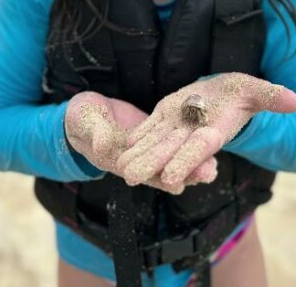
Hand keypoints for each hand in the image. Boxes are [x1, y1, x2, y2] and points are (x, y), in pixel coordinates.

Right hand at [64, 91, 217, 194]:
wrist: (83, 113)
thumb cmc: (80, 119)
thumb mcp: (86, 122)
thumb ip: (98, 134)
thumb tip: (106, 146)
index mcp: (118, 160)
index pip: (143, 172)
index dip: (161, 177)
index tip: (180, 181)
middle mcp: (135, 160)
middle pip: (164, 169)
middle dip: (187, 170)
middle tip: (211, 171)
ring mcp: (146, 150)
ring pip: (172, 158)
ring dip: (192, 161)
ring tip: (215, 165)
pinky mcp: (153, 137)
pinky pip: (172, 144)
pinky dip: (187, 144)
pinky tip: (208, 141)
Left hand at [116, 73, 295, 187]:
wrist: (223, 92)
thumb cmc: (240, 92)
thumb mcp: (255, 89)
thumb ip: (272, 97)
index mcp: (214, 129)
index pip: (200, 148)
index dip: (187, 162)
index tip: (172, 177)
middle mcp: (192, 132)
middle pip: (171, 151)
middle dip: (152, 164)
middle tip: (131, 176)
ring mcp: (176, 126)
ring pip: (155, 143)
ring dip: (139, 155)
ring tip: (120, 168)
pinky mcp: (163, 117)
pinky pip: (149, 129)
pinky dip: (137, 138)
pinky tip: (122, 146)